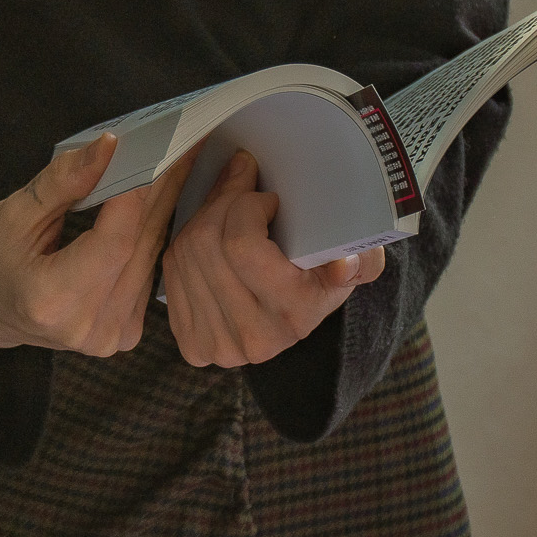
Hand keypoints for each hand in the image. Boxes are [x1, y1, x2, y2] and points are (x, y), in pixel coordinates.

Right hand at [0, 134, 194, 355]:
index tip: (151, 154)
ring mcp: (110, 336)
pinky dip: (152, 233)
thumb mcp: (15, 214)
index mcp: (53, 300)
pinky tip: (162, 200)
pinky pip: (147, 272)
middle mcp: (88, 326)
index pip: (113, 244)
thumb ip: (63, 182)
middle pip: (138, 247)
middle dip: (159, 192)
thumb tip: (108, 146)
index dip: (136, 198)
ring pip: (149, 257)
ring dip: (163, 208)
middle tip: (181, 146)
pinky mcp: (124, 335)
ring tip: (177, 165)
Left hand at [161, 150, 384, 367]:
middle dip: (222, 203)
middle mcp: (254, 340)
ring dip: (204, 218)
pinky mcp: (192, 344)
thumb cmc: (325, 271)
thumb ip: (364, 259)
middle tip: (244, 190)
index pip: (241, 246)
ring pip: (185, 253)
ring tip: (229, 210)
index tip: (268, 199)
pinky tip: (211, 239)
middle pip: (207, 245)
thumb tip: (344, 262)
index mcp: (295, 315)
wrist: (298, 316)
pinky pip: (172, 271)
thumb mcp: (356, 258)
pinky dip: (187, 243)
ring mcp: (217, 346)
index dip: (247, 205)